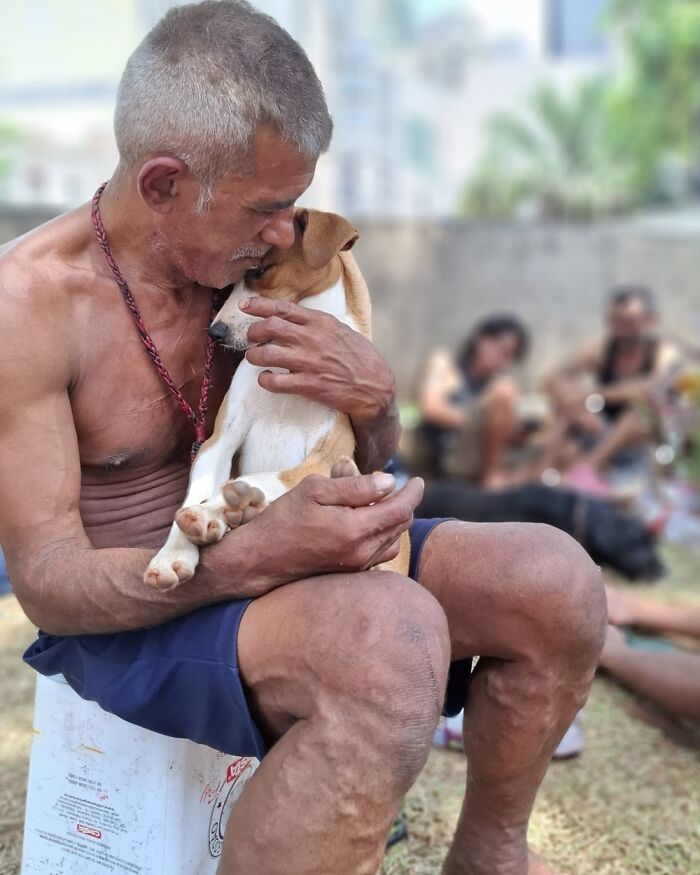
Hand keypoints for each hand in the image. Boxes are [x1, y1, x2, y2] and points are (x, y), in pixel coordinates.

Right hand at [205, 471, 423, 593]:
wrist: (260, 559)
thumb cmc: (283, 520)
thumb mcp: (314, 491)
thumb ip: (355, 487)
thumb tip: (389, 482)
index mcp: (355, 529)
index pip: (401, 509)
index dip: (413, 492)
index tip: (417, 479)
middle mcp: (362, 552)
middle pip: (401, 525)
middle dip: (404, 503)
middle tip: (395, 485)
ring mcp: (357, 565)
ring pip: (393, 540)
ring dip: (394, 519)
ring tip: (380, 501)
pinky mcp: (351, 572)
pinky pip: (381, 552)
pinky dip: (383, 534)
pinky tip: (368, 522)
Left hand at [241, 297, 395, 424]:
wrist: (374, 386)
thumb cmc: (359, 357)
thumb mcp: (340, 330)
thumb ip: (316, 324)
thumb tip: (293, 319)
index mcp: (320, 322)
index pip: (282, 308)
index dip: (259, 306)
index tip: (244, 306)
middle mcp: (311, 339)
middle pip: (269, 327)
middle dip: (253, 331)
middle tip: (251, 338)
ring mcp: (308, 362)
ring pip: (265, 354)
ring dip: (253, 356)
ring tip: (255, 358)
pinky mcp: (307, 385)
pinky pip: (274, 381)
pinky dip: (264, 379)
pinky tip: (266, 378)